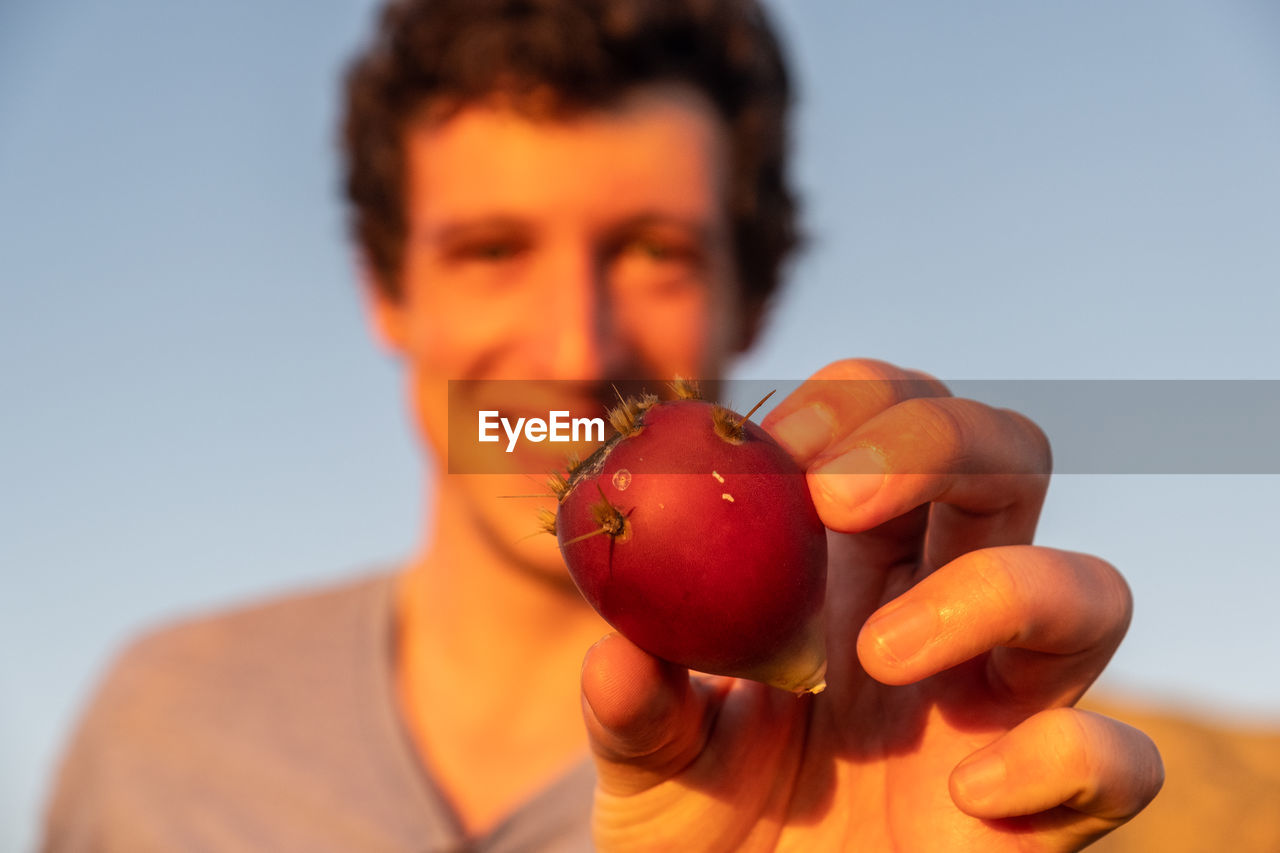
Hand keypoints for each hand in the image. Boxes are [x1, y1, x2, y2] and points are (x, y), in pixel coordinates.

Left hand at [580, 359, 1162, 851]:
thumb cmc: (704, 839)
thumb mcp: (649, 766)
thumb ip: (636, 707)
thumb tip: (617, 649)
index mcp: (845, 575)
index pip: (894, 423)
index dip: (856, 405)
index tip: (777, 450)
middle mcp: (939, 620)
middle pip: (1012, 459)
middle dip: (938, 440)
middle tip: (835, 496)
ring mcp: (1000, 712)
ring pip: (1095, 591)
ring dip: (996, 591)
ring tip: (877, 656)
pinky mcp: (1045, 816)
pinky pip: (1120, 761)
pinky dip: (1060, 758)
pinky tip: (963, 793)